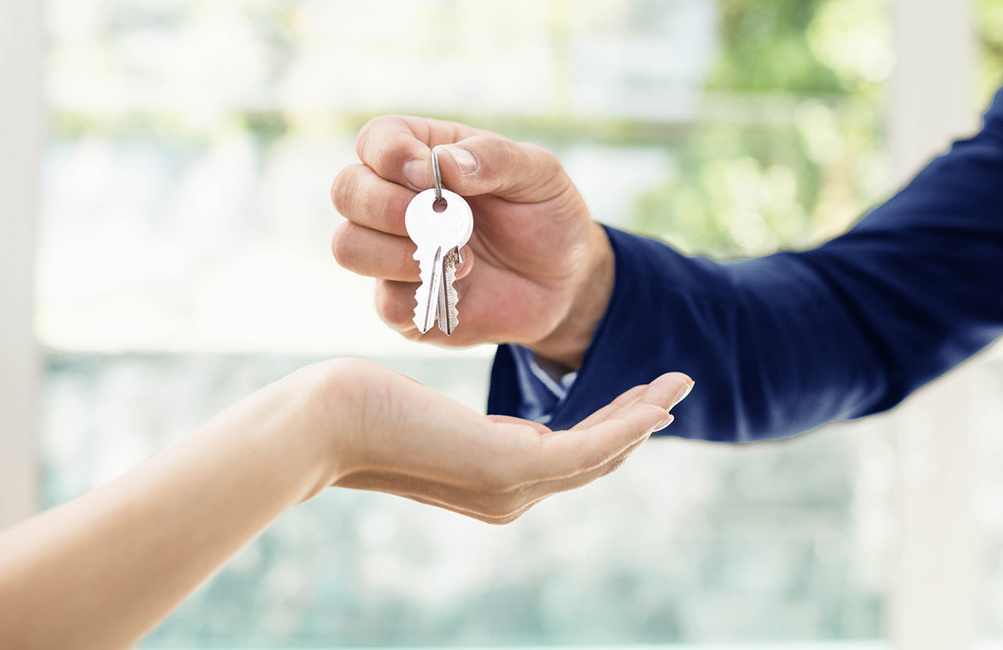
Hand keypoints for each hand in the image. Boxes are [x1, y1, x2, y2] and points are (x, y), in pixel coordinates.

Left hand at [297, 358, 691, 523]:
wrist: (325, 424)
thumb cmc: (362, 411)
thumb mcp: (429, 418)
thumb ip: (467, 433)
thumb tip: (488, 429)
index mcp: (493, 486)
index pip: (567, 460)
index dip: (610, 429)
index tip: (639, 398)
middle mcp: (509, 498)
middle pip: (593, 461)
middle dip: (636, 423)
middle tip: (674, 389)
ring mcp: (511, 488)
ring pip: (598, 456)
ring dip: (643, 420)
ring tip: (677, 386)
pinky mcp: (508, 466)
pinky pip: (586, 449)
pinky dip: (626, 426)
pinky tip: (655, 406)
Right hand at [330, 115, 613, 371]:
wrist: (566, 282)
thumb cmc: (545, 215)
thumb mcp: (538, 174)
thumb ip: (494, 158)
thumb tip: (444, 164)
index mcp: (422, 156)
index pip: (375, 141)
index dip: (389, 155)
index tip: (430, 175)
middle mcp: (395, 201)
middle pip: (346, 190)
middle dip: (383, 206)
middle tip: (436, 222)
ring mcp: (393, 253)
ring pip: (348, 247)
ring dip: (397, 254)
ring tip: (459, 258)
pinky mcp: (404, 303)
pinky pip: (385, 302)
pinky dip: (421, 295)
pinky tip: (461, 286)